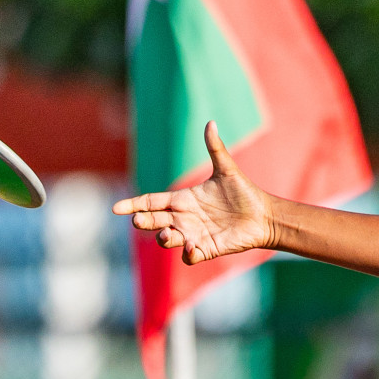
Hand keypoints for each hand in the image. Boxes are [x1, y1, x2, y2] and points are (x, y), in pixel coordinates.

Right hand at [112, 121, 273, 264]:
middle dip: (143, 221)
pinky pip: (189, 256)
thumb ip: (215, 148)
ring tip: (168, 234)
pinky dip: (187, 255)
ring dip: (163, 238)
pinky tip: (192, 249)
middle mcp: (184, 218)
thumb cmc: (244, 192)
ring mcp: (193, 234)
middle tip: (138, 220)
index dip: (133, 205)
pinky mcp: (206, 249)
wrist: (263, 215)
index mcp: (183, 199)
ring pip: (167, 239)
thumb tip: (210, 122)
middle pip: (153, 221)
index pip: (150, 202)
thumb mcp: (227, 169)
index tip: (116, 209)